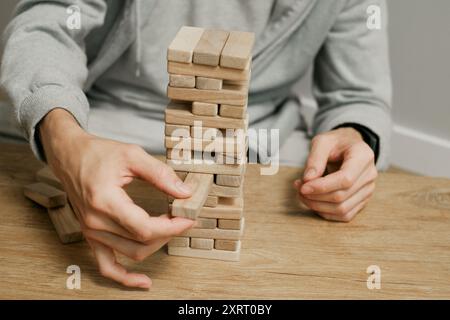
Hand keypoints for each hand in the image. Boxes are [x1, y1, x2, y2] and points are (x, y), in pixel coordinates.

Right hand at [39, 109, 193, 287]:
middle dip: (169, 233)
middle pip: (141, 242)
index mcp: (104, 201)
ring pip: (131, 254)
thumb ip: (160, 174)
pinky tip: (143, 281)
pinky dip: (125, 277)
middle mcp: (95, 221)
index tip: (188, 219)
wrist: (70, 156)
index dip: (172, 227)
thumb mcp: (132, 155)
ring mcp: (91, 232)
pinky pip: (107, 266)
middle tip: (184, 218)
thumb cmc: (97, 153)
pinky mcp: (91, 236)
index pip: (145, 228)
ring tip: (171, 230)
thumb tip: (184, 192)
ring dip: (156, 245)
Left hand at [294, 127, 377, 221]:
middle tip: (298, 188)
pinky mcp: (362, 201)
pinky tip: (313, 201)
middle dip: (315, 196)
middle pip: (341, 196)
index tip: (302, 186)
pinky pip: (344, 215)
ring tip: (302, 193)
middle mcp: (370, 175)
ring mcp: (368, 190)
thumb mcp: (322, 141)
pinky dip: (325, 212)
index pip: (345, 179)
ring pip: (342, 209)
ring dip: (317, 206)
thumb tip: (308, 180)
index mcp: (363, 156)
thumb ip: (315, 159)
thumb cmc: (336, 143)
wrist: (348, 147)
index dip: (322, 186)